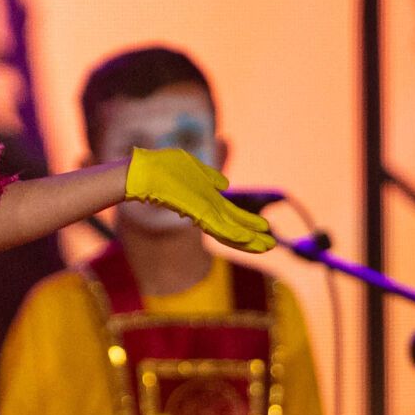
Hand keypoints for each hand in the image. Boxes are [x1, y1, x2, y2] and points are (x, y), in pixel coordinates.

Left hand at [124, 147, 273, 252]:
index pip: (230, 216)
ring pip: (228, 231)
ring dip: (248, 239)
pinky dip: (232, 233)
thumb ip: (209, 177)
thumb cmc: (162, 168)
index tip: (265, 228)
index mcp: (205, 201)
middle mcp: (204, 210)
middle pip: (232, 227)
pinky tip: (247, 239)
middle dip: (252, 236)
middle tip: (271, 246)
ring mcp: (200, 212)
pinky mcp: (196, 212)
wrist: (143, 172)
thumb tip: (225, 185)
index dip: (247, 223)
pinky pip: (217, 226)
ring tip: (267, 247)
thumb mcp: (192, 167)